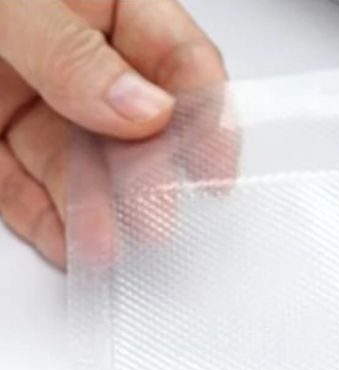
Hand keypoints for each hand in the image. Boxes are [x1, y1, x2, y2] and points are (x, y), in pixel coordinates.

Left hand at [0, 0, 225, 266]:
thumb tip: (144, 110)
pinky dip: (47, 221)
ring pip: (79, 165)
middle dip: (145, 177)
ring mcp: (27, 94)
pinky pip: (23, 186)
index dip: (203, 116)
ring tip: (104, 244)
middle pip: (132, 126)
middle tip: (152, 215)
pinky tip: (68, 246)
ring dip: (96, 211)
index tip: (211, 168)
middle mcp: (72, 52)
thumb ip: (74, 51)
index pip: (176, 61)